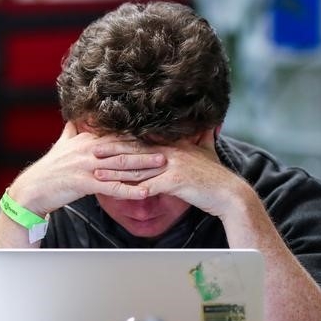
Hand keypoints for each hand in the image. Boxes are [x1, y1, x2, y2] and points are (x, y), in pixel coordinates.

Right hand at [9, 122, 166, 215]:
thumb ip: (71, 132)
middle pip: (123, 148)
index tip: (156, 138)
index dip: (137, 138)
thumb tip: (74, 119)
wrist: (32, 189)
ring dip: (144, 167)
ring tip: (163, 167)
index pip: (117, 136)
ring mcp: (87, 166)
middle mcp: (88, 150)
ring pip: (121, 166)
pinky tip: (145, 192)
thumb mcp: (60, 145)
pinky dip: (130, 190)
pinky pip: (112, 187)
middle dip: (147, 149)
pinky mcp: (84, 183)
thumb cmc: (48, 170)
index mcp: (86, 140)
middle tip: (168, 149)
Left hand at [95, 128, 247, 219]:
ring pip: (137, 169)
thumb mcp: (208, 151)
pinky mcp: (175, 182)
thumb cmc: (216, 176)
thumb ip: (203, 138)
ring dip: (115, 171)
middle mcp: (171, 153)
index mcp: (174, 145)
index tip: (105, 138)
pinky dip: (131, 190)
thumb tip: (206, 126)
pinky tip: (116, 193)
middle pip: (135, 151)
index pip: (142, 140)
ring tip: (96, 173)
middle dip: (111, 151)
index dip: (122, 139)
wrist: (230, 193)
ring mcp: (172, 167)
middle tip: (90, 150)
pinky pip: (148, 186)